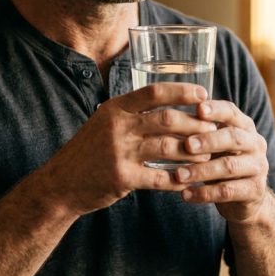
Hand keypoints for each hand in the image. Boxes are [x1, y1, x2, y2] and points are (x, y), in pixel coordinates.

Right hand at [38, 83, 216, 216]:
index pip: (154, 91)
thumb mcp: (103, 123)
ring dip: (192, 152)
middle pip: (166, 119)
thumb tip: (166, 102)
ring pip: (168, 147)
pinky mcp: (122, 177)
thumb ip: (130, 112)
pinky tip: (190, 180)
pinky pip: (159, 177)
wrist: (61, 183)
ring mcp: (119, 152)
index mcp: (114, 108)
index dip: (181, 91)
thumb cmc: (88, 152)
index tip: (203, 94)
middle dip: (195, 124)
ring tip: (208, 155)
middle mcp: (117, 126)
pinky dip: (178, 178)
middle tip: (213, 128)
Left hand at [172, 100, 269, 224]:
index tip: (198, 109)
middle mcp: (255, 143)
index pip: (231, 112)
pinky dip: (204, 193)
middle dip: (208, 140)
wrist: (244, 198)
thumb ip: (200, 132)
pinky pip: (227, 191)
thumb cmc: (221, 161)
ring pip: (229, 166)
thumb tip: (168, 119)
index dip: (215, 109)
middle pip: (233, 138)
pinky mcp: (255, 191)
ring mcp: (258, 167)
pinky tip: (186, 194)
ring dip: (201, 171)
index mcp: (244, 126)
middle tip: (187, 145)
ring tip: (179, 175)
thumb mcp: (214, 144)